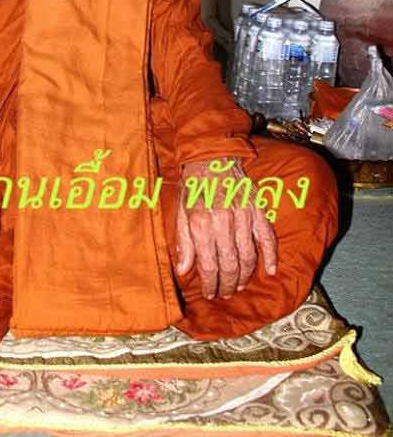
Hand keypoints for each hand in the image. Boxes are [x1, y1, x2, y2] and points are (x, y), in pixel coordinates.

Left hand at [175, 157, 277, 299]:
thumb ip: (183, 242)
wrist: (212, 157)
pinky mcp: (257, 209)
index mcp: (201, 222)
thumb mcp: (181, 211)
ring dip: (245, 276)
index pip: (208, 265)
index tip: (211, 292)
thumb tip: (184, 270)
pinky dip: (270, 256)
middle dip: (228, 284)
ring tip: (240, 285)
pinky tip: (270, 271)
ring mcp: (243, 216)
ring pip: (248, 256)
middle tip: (225, 293)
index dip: (210, 283)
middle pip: (230, 265)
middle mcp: (223, 221)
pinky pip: (267, 238)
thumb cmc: (193, 185)